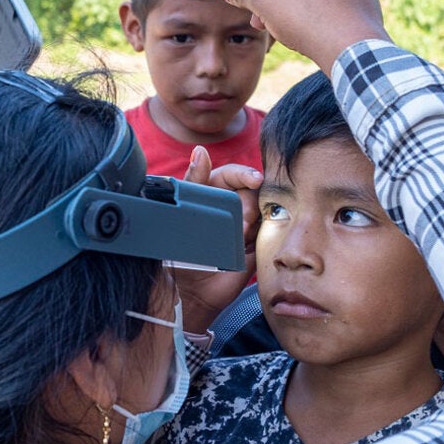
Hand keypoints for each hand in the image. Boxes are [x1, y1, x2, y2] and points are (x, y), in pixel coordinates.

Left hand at [176, 147, 260, 333]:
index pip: (232, 174)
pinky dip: (260, 240)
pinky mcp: (253, 248)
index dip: (244, 174)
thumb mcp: (179, 213)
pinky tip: (246, 249)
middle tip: (239, 223)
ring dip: (252, 224)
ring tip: (238, 239)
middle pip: (251, 192)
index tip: (254, 178)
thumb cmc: (176, 252)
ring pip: (262, 212)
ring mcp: (243, 228)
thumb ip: (192, 183)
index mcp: (209, 195)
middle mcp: (229, 208)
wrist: (186, 292)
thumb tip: (201, 151)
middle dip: (248, 204)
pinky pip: (267, 235)